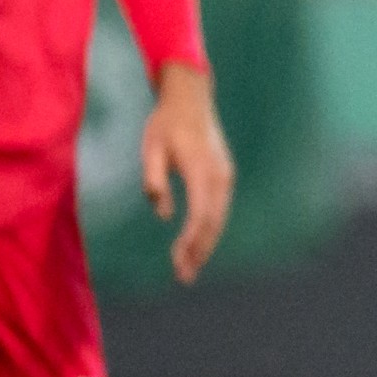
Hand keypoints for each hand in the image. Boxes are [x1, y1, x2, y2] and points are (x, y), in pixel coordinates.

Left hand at [140, 62, 235, 284]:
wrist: (190, 99)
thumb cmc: (165, 124)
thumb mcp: (151, 150)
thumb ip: (154, 182)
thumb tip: (163, 214)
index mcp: (202, 170)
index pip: (200, 215)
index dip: (190, 242)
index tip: (178, 261)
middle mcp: (220, 176)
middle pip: (214, 223)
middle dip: (199, 251)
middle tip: (184, 276)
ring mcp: (225, 176)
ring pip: (219, 218)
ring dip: (205, 243)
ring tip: (189, 266)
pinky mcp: (223, 176)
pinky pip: (219, 209)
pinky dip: (209, 229)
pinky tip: (197, 242)